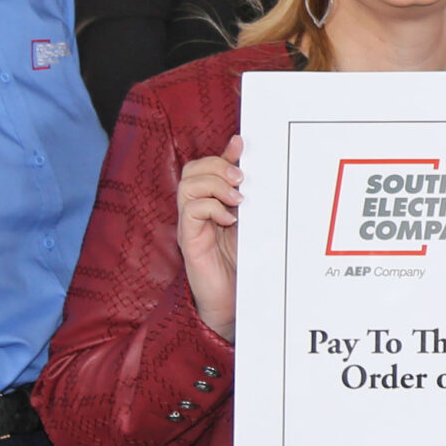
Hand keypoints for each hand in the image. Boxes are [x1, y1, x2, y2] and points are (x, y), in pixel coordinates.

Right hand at [178, 135, 243, 339]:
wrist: (233, 303)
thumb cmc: (243, 266)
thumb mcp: (252, 226)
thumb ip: (252, 202)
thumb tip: (258, 175)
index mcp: (213, 203)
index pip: (208, 167)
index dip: (223, 153)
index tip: (241, 142)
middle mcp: (198, 210)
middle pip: (192, 170)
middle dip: (217, 165)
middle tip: (241, 178)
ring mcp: (191, 224)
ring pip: (187, 185)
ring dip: (214, 184)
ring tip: (237, 199)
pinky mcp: (189, 240)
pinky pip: (190, 211)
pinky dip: (211, 208)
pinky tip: (229, 219)